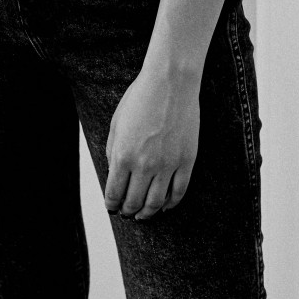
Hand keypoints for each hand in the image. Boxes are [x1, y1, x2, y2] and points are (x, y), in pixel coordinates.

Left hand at [104, 66, 200, 219]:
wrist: (170, 83)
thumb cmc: (140, 98)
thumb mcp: (116, 123)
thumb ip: (112, 151)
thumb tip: (114, 172)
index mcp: (122, 155)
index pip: (114, 193)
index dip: (112, 205)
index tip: (112, 207)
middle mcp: (144, 165)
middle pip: (134, 202)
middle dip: (128, 210)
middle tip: (126, 213)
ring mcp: (167, 165)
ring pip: (156, 202)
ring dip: (147, 213)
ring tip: (143, 215)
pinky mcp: (186, 161)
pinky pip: (179, 192)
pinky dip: (170, 204)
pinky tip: (164, 207)